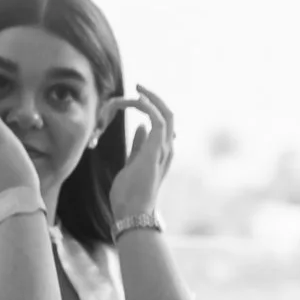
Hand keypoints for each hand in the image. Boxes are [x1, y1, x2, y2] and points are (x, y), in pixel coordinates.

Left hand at [100, 83, 175, 221]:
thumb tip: (140, 128)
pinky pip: (157, 120)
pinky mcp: (156, 149)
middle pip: (169, 116)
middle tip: (138, 86)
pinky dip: (149, 107)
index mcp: (161, 153)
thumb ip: (138, 147)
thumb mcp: (132, 165)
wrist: (132, 212)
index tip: (137, 98)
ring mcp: (164, 149)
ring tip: (137, 88)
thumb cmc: (130, 195)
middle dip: (155, 99)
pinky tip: (137, 99)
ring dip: (152, 99)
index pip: (163, 124)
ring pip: (166, 114)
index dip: (152, 109)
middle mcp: (167, 149)